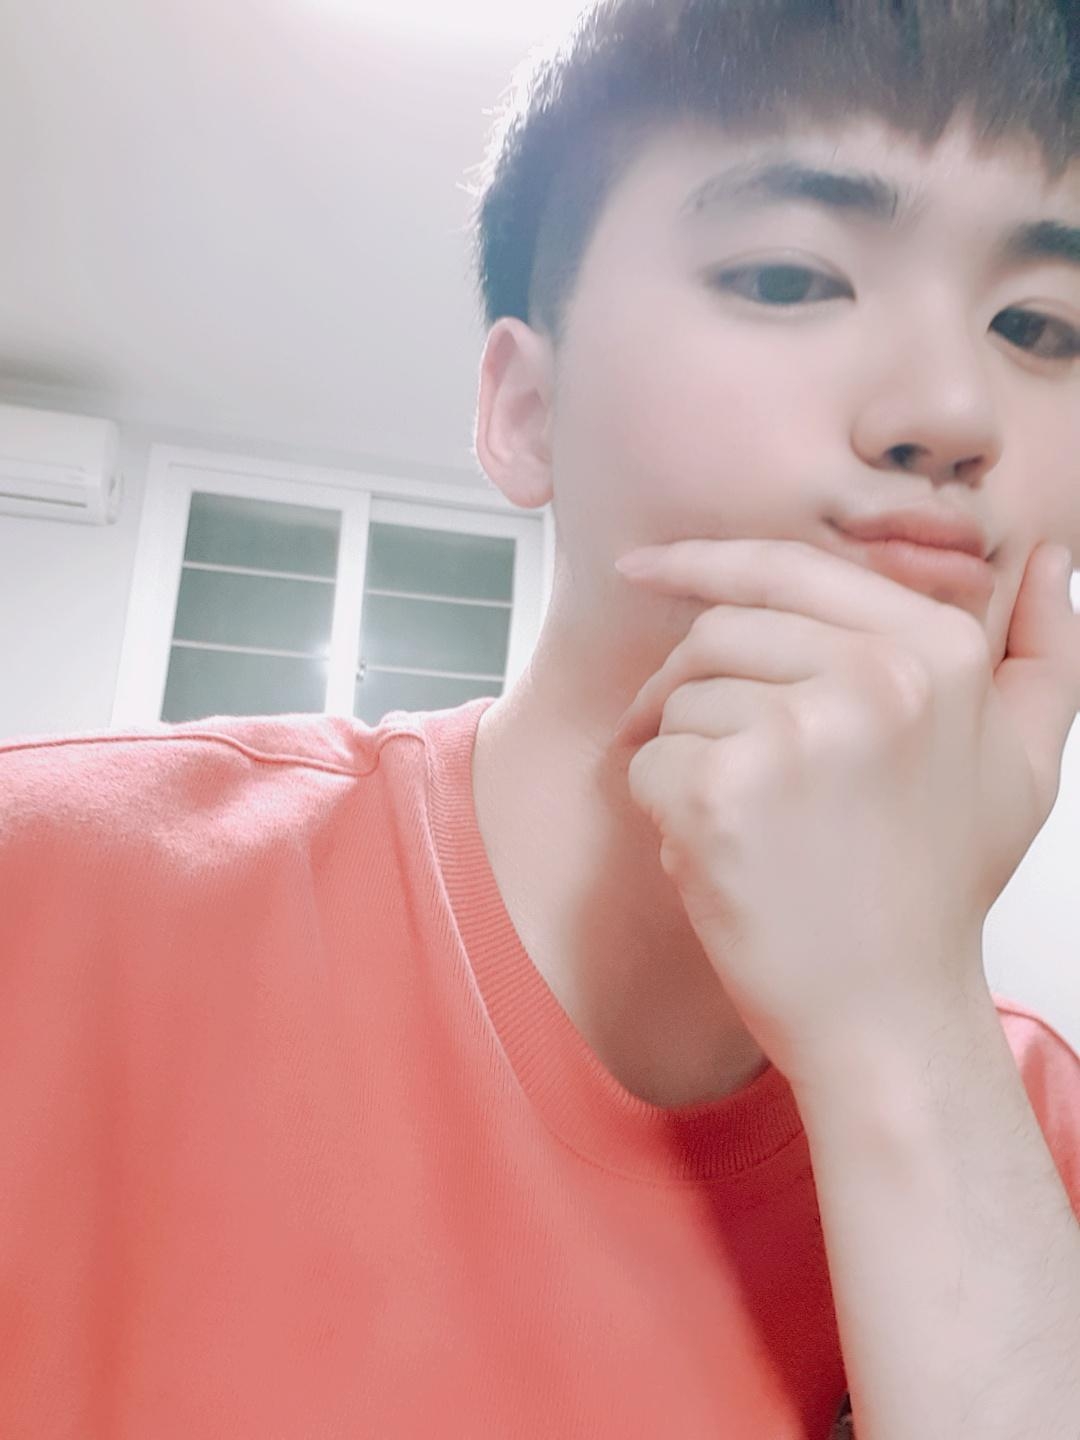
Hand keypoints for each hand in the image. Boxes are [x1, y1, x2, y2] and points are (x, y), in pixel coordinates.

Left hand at [613, 538, 1078, 1091]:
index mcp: (935, 653)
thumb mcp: (1021, 763)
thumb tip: (1055, 559)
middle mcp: (872, 679)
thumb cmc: (937, 885)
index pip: (787, 568)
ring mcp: (793, 734)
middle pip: (718, 632)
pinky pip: (646, 760)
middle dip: (692, 687)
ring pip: (678, 699)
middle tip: (704, 749)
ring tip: (741, 817)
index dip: (701, 561)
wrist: (886, 1012)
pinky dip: (660, 804)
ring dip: (686, 753)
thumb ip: (1046, 655)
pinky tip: (714, 849)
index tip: (641, 568)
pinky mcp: (719, 794)